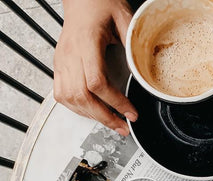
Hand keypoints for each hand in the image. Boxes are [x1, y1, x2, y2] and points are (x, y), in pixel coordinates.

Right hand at [54, 0, 137, 135]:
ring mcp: (62, 61)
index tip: (131, 113)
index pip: (97, 82)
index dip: (115, 102)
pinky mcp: (59, 66)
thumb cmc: (101, 5)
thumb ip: (133, 45)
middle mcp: (70, 54)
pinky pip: (62, 95)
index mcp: (87, 42)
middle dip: (104, 117)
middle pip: (82, 96)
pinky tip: (94, 112)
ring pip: (70, 99)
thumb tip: (145, 74)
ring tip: (112, 123)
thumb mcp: (125, 19)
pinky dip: (78, 109)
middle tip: (123, 127)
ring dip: (92, 116)